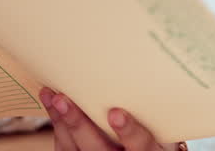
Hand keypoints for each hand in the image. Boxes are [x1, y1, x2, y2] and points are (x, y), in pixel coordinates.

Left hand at [40, 87, 182, 150]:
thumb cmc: (156, 137)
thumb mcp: (163, 127)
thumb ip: (151, 109)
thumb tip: (138, 72)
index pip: (140, 144)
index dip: (128, 130)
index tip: (116, 113)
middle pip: (98, 149)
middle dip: (78, 124)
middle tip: (63, 100)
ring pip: (76, 150)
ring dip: (61, 123)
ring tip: (51, 97)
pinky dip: (59, 130)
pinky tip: (54, 110)